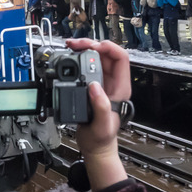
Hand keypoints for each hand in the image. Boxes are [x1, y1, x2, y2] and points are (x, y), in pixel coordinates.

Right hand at [65, 39, 130, 191]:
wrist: (95, 147)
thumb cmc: (101, 139)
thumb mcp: (102, 126)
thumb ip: (101, 106)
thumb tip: (94, 86)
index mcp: (120, 89)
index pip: (121, 58)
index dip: (108, 48)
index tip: (92, 46)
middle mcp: (113, 83)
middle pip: (106, 54)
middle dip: (91, 44)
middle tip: (75, 44)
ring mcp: (102, 84)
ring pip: (96, 57)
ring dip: (84, 49)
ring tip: (71, 47)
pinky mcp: (92, 86)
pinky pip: (87, 66)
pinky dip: (78, 59)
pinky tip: (70, 57)